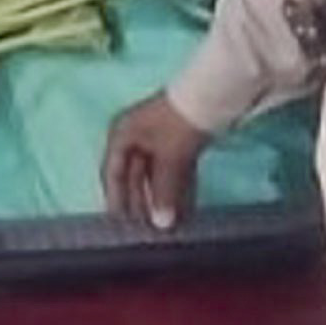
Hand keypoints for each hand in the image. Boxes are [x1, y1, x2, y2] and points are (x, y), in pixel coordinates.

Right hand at [102, 93, 214, 234]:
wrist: (212, 94)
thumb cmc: (179, 123)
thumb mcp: (168, 159)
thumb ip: (163, 193)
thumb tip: (162, 225)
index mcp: (122, 134)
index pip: (112, 173)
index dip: (117, 199)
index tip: (122, 224)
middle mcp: (136, 136)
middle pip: (135, 176)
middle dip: (144, 204)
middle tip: (150, 230)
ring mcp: (159, 138)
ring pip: (157, 175)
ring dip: (163, 199)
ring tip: (170, 226)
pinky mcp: (180, 141)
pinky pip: (174, 171)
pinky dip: (178, 189)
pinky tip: (186, 210)